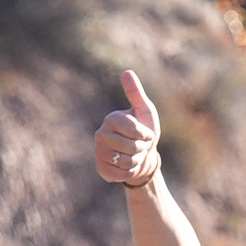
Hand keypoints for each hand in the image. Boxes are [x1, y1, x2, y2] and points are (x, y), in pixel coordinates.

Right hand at [93, 68, 162, 193]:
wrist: (142, 156)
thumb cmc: (144, 130)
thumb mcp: (145, 111)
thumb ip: (135, 93)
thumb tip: (126, 72)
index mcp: (111, 118)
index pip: (133, 129)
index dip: (145, 135)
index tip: (146, 134)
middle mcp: (100, 134)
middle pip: (130, 147)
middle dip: (141, 149)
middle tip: (140, 146)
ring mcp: (99, 152)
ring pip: (126, 161)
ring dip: (136, 161)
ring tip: (134, 155)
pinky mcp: (101, 168)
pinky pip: (121, 174)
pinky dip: (130, 172)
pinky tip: (128, 166)